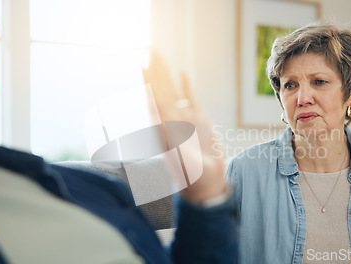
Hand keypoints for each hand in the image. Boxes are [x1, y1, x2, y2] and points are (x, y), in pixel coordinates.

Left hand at [142, 51, 226, 202]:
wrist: (208, 183)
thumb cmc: (194, 177)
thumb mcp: (184, 162)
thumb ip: (174, 142)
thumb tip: (161, 121)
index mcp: (165, 130)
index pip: (154, 101)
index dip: (148, 83)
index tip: (142, 66)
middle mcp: (172, 121)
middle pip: (162, 90)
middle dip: (156, 71)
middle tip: (150, 50)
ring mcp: (185, 119)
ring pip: (174, 91)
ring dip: (167, 74)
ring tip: (161, 56)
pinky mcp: (199, 120)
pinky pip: (191, 99)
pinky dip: (187, 86)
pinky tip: (183, 73)